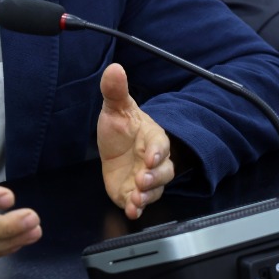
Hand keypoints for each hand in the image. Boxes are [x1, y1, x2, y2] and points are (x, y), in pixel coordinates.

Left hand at [97, 62, 174, 218]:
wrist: (115, 148)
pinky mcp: (134, 193)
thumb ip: (115, 91)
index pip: (160, 145)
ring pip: (155, 190)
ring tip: (136, 198)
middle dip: (154, 177)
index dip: (157, 152)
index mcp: (152, 138)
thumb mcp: (115, 109)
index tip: (150, 157)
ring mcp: (145, 179)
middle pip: (163, 172)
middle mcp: (153, 162)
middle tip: (142, 179)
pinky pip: (141, 203)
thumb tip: (115, 68)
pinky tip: (131, 210)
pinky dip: (137, 208)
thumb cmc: (122, 128)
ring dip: (146, 195)